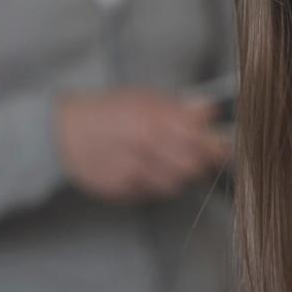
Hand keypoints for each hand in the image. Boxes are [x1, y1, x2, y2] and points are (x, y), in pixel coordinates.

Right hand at [57, 89, 230, 202]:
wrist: (65, 134)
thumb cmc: (107, 113)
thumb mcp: (143, 98)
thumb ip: (179, 108)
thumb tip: (211, 110)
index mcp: (153, 117)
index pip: (201, 139)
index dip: (219, 146)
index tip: (227, 146)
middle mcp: (145, 146)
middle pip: (194, 166)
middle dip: (201, 162)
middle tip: (200, 155)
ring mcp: (134, 171)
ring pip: (176, 183)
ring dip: (180, 175)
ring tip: (168, 160)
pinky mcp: (125, 191)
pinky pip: (154, 193)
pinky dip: (157, 184)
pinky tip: (147, 170)